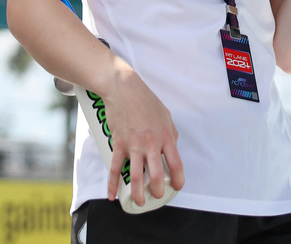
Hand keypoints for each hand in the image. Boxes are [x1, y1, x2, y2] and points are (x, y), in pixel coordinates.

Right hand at [101, 63, 185, 205]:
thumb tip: (172, 148)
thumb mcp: (166, 115)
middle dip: (157, 191)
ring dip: (138, 194)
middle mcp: (151, 144)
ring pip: (136, 177)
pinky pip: (115, 168)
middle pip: (156, 176)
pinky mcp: (119, 144)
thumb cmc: (145, 100)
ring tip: (139, 201)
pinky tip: (112, 195)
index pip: (176, 164)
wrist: (123, 89)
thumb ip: (170, 134)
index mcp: (165, 137)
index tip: (177, 186)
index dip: (178, 180)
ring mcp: (134, 145)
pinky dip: (112, 184)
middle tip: (156, 195)